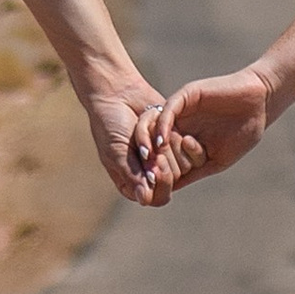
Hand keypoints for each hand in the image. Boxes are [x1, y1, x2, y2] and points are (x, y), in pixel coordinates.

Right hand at [83, 69, 181, 205]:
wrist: (117, 93)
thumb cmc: (110, 125)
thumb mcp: (117, 152)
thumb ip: (133, 175)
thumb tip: (145, 199)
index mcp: (133, 182)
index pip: (156, 198)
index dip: (160, 186)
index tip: (155, 169)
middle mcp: (150, 172)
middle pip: (172, 183)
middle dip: (162, 164)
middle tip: (152, 150)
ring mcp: (164, 155)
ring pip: (181, 164)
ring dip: (162, 146)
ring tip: (147, 131)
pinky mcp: (173, 139)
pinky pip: (184, 144)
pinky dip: (169, 132)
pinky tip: (155, 122)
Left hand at [151, 66, 273, 187]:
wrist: (260, 104)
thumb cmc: (243, 134)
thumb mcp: (217, 160)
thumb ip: (195, 172)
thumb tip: (171, 189)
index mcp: (185, 140)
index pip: (165, 157)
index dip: (159, 172)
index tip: (154, 188)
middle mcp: (179, 124)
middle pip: (154, 142)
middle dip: (151, 160)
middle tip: (147, 176)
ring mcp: (182, 110)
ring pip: (156, 125)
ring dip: (150, 144)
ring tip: (150, 160)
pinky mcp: (186, 95)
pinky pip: (168, 110)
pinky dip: (162, 126)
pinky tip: (161, 141)